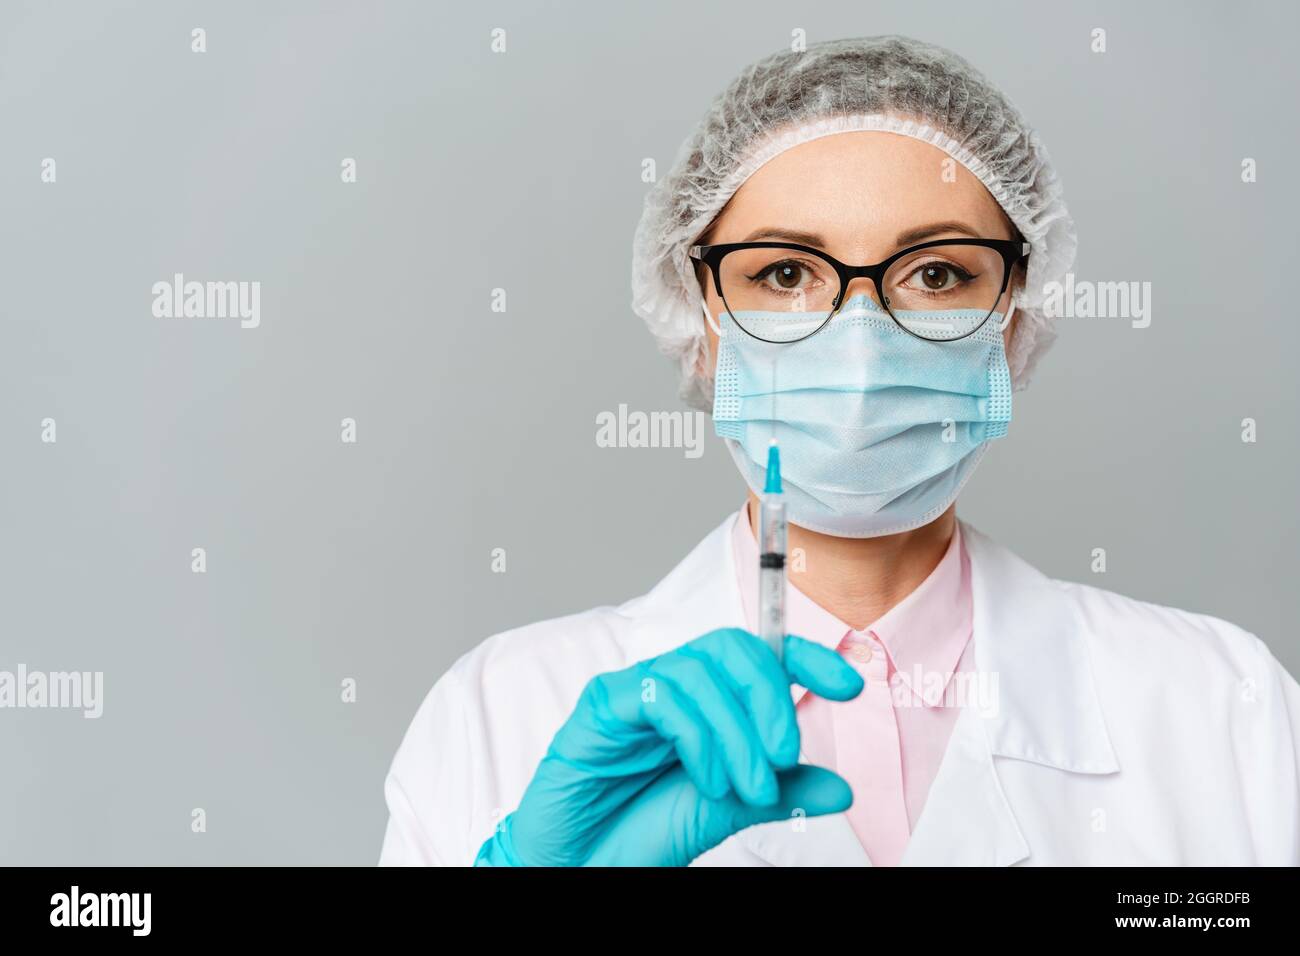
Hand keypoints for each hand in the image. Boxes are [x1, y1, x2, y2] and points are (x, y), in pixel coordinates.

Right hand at [474, 627, 863, 865]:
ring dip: (737, 730)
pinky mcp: (603, 705)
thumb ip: (779, 794)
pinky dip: (697, 734)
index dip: (805, 658)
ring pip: (699, 670)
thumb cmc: (636, 832)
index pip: (759, 657)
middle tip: (784, 755)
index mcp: (705, 703)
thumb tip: (841, 787)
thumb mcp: (725, 811)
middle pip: (732, 648)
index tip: (848, 683)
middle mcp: (672, 688)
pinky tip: (708, 778)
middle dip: (770, 695)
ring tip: (748, 785)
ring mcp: (636, 692)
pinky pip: (658, 692)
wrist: (580, 866)